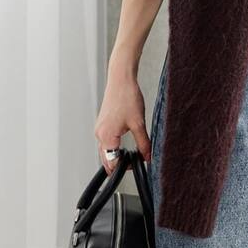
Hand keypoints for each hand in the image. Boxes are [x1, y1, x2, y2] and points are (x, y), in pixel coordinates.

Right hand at [94, 58, 149, 173]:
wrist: (121, 80)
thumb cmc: (127, 97)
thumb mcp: (139, 124)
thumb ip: (144, 144)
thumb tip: (147, 157)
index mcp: (107, 136)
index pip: (112, 162)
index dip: (124, 167)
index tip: (135, 166)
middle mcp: (99, 134)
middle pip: (106, 159)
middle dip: (118, 164)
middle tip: (134, 163)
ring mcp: (99, 129)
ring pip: (105, 151)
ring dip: (115, 156)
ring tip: (131, 156)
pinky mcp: (102, 124)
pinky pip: (105, 142)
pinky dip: (113, 148)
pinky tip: (123, 147)